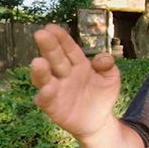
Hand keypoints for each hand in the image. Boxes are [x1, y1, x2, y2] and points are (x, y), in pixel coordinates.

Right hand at [30, 23, 120, 139]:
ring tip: (38, 62)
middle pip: (55, 58)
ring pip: (44, 78)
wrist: (98, 120)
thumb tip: (104, 58)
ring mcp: (56, 90)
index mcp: (78, 64)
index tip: (51, 27)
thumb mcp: (111, 78)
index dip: (61, 38)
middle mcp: (63, 74)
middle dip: (48, 47)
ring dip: (40, 71)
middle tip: (40, 34)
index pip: (68, 48)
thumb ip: (107, 66)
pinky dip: (45, 94)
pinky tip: (47, 88)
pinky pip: (45, 99)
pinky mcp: (52, 106)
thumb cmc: (102, 95)